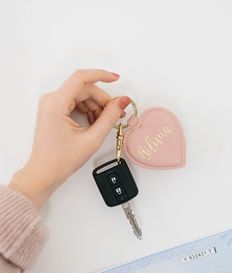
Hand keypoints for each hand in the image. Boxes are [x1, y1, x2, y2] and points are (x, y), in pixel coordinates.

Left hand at [9, 69, 130, 207]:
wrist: (45, 173)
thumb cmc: (61, 160)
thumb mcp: (92, 139)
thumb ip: (109, 118)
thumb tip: (122, 101)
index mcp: (56, 104)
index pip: (81, 78)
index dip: (101, 75)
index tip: (116, 79)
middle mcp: (51, 100)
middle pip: (83, 89)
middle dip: (101, 100)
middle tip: (115, 114)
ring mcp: (51, 104)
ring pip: (80, 95)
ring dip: (95, 106)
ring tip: (102, 124)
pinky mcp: (53, 110)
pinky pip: (75, 102)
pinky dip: (87, 110)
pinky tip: (94, 124)